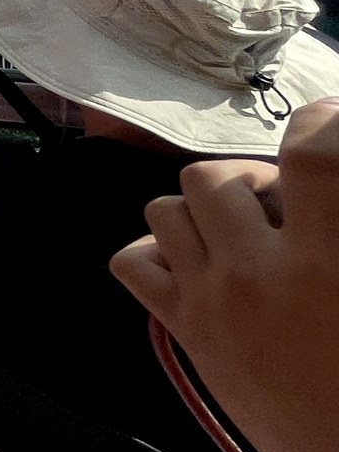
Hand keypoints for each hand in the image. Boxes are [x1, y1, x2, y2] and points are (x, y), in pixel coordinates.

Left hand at [116, 98, 338, 451]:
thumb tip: (328, 198)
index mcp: (323, 258)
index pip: (314, 158)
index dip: (325, 122)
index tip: (329, 123)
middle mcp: (254, 271)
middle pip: (214, 176)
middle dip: (246, 177)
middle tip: (280, 204)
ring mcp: (208, 299)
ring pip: (164, 209)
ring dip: (200, 209)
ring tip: (239, 232)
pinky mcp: (182, 329)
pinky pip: (133, 262)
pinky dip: (157, 251)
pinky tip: (197, 263)